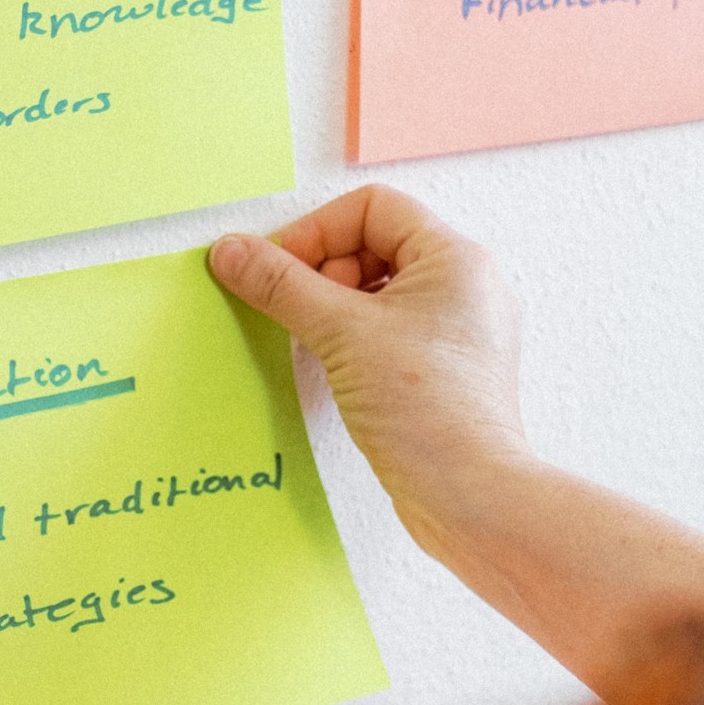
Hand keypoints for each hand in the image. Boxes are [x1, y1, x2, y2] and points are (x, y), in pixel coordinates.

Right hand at [210, 185, 528, 551]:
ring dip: (337, 307)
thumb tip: (232, 251)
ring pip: (382, 291)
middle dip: (325, 272)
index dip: (317, 231)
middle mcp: (467, 286)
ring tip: (317, 344)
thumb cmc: (428, 411)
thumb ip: (281, 285)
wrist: (471, 496)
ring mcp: (461, 330)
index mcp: (455, 257)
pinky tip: (337, 369)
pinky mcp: (448, 370)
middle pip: (377, 244)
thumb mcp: (340, 334)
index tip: (277, 270)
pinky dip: (357, 338)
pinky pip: (393, 330)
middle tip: (295, 310)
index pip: (373, 208)